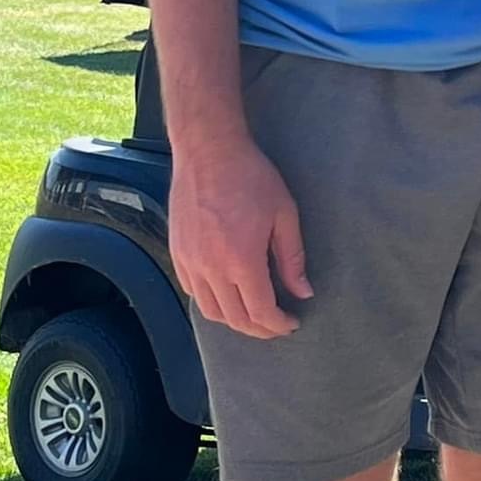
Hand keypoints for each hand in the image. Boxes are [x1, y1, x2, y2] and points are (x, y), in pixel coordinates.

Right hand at [169, 136, 313, 338]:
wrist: (208, 151)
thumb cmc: (251, 177)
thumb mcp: (283, 213)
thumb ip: (292, 258)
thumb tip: (303, 292)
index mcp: (242, 261)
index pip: (261, 312)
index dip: (279, 324)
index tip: (291, 323)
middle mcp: (212, 269)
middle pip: (235, 319)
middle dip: (259, 329)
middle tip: (276, 325)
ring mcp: (190, 262)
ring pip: (211, 311)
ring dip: (234, 321)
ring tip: (253, 314)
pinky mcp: (177, 253)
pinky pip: (193, 291)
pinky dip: (211, 302)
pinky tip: (226, 294)